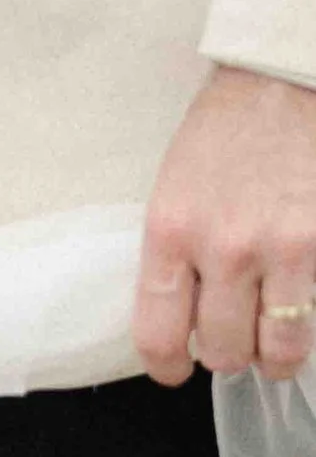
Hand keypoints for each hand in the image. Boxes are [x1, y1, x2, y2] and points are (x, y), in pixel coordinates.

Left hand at [133, 64, 315, 384]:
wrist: (275, 89)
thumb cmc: (221, 134)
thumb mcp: (174, 185)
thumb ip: (175, 249)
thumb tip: (176, 311)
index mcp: (169, 227)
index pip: (157, 329)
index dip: (165, 363)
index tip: (171, 367)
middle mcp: (219, 248)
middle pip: (220, 351)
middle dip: (223, 352)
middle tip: (227, 333)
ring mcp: (275, 253)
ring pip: (272, 353)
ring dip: (269, 353)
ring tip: (267, 335)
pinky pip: (311, 326)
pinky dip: (303, 331)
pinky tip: (296, 310)